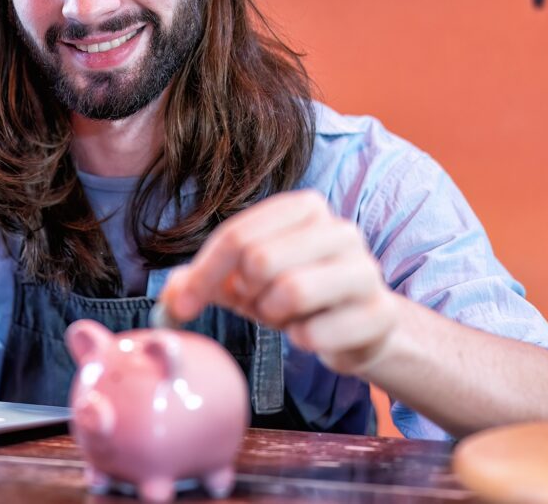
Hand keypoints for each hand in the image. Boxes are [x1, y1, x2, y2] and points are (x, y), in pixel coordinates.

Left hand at [159, 189, 400, 375]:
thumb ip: (202, 280)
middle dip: (245, 293)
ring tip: (283, 315)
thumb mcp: (244, 279)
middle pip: (259, 260)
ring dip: (273, 315)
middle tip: (254, 304)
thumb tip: (168, 297)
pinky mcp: (379, 313)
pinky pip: (315, 332)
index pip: (236, 235)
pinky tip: (311, 332)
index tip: (182, 306)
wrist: (358, 325)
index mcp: (303, 208)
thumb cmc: (294, 293)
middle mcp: (339, 230)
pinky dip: (300, 340)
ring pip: (290, 292)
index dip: (202, 274)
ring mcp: (365, 270)